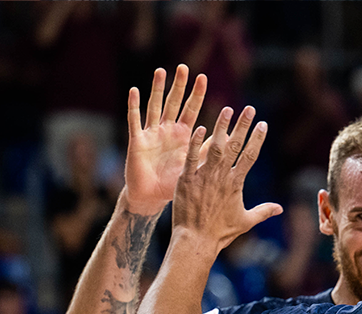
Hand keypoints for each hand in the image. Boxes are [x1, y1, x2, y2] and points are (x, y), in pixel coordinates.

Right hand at [124, 65, 206, 214]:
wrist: (151, 197)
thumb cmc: (173, 183)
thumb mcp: (194, 165)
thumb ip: (207, 151)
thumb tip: (228, 138)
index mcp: (183, 135)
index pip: (191, 109)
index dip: (197, 94)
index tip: (203, 77)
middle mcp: (167, 130)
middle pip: (174, 103)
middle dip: (179, 85)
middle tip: (184, 67)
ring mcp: (151, 133)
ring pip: (155, 106)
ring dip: (157, 89)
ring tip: (161, 71)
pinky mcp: (137, 141)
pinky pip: (135, 121)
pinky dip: (134, 106)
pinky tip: (134, 91)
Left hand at [173, 106, 281, 252]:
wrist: (196, 240)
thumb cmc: (220, 233)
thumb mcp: (245, 221)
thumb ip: (263, 211)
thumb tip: (280, 209)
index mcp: (236, 183)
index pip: (250, 156)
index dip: (257, 138)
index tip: (263, 124)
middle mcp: (222, 176)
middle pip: (235, 146)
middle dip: (243, 126)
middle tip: (249, 109)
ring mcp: (204, 176)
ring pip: (214, 146)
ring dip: (221, 127)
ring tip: (227, 110)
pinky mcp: (186, 179)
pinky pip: (191, 157)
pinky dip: (196, 143)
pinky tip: (200, 127)